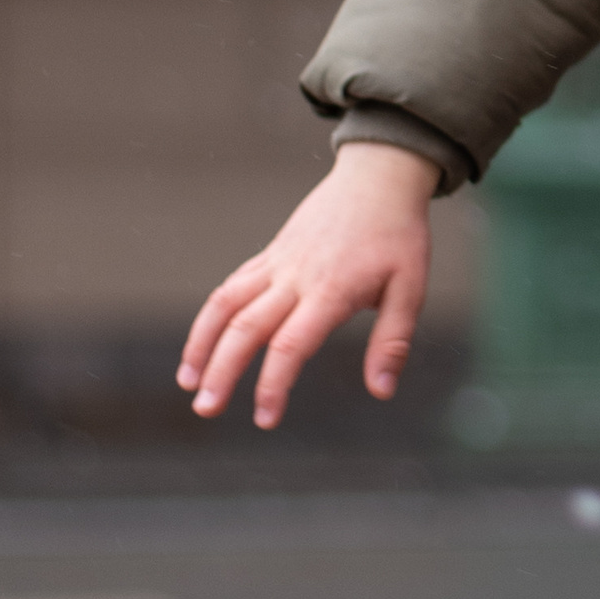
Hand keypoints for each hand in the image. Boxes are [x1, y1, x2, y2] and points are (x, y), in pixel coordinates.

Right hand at [177, 142, 437, 427]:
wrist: (378, 178)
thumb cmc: (399, 236)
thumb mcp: (411, 288)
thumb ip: (392, 342)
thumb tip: (381, 391)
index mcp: (331, 291)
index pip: (291, 345)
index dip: (273, 385)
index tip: (265, 420)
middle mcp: (295, 277)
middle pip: (245, 328)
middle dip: (221, 372)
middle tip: (205, 410)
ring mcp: (277, 264)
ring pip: (225, 304)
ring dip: (202, 344)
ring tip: (187, 382)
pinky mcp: (270, 255)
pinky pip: (231, 287)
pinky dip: (211, 317)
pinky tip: (204, 345)